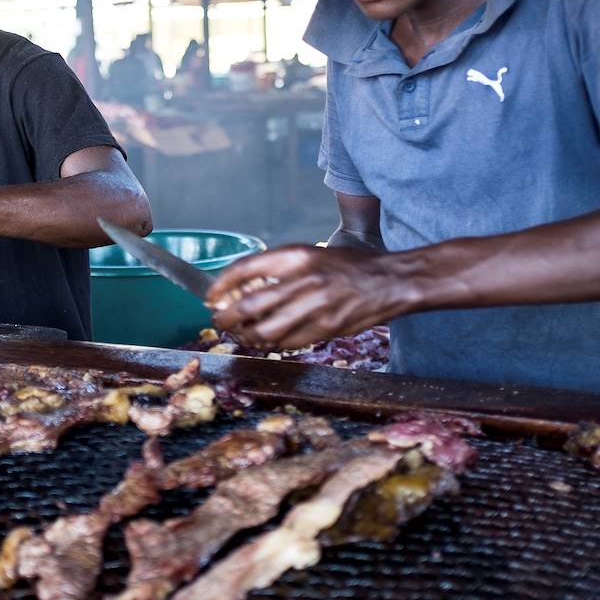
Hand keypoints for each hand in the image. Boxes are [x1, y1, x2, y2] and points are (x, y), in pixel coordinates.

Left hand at [207, 244, 415, 350]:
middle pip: (248, 305)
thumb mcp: (310, 255)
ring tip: (241, 334)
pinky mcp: (326, 328)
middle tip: (218, 321)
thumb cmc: (347, 267)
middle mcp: (303, 280)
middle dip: (225, 318)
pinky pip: (288, 342)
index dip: (220, 286)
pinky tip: (268, 340)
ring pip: (265, 330)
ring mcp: (315, 306)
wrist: (389, 281)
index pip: (244, 269)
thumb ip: (277, 269)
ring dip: (246, 335)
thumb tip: (239, 289)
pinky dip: (272, 344)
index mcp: (295, 256)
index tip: (210, 296)